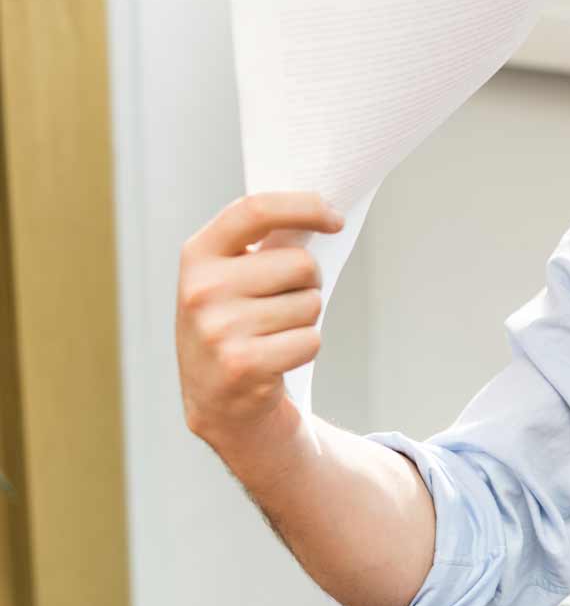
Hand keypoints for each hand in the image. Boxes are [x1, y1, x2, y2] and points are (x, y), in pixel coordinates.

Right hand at [176, 192, 343, 448]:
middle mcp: (201, 289)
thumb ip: (262, 242)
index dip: (306, 207)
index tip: (336, 219)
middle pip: (301, 263)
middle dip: (309, 281)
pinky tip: (276, 358)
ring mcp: (218, 329)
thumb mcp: (228, 275)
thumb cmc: (234, 323)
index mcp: (198, 255)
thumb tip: (322, 210)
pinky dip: (305, 347)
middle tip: (283, 301)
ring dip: (305, 318)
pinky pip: (311, 340)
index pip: (256, 209)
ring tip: (272, 332)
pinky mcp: (242, 365)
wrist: (215, 398)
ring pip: (311, 303)